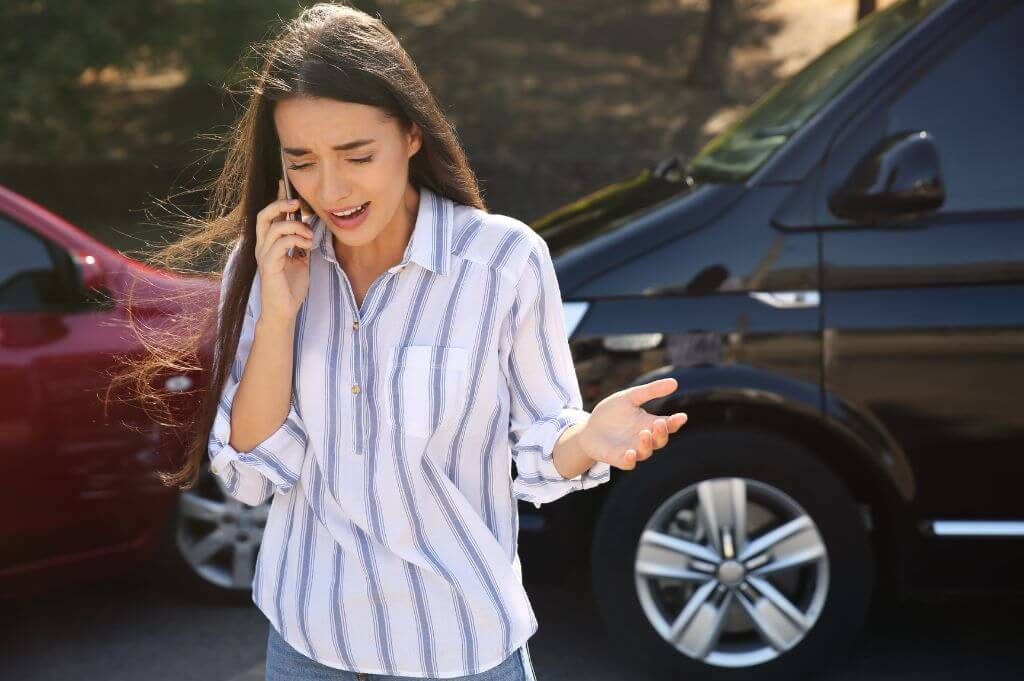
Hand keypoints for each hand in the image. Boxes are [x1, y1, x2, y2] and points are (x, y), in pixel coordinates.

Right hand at [255, 179, 313, 324]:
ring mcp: (264, 256)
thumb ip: (301, 244)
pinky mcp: (268, 266)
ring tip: (309, 236)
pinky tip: (307, 245)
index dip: (277, 199)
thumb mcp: (301, 261)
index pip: (270, 216)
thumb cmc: (291, 288)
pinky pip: (279, 244)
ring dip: (295, 226)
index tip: (285, 184)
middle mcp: (263, 247)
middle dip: (280, 205)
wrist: (284, 311)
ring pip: (273, 227)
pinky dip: (295, 239)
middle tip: (297, 205)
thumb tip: (309, 229)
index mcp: (269, 244)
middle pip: (263, 215)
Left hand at [578, 377, 687, 469]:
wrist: (588, 428)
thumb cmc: (611, 412)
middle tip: (660, 423)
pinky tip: (630, 453)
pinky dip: (631, 460)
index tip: (682, 417)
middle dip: (662, 433)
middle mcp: (644, 439)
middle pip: (660, 440)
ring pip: (646, 452)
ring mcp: (632, 450)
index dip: (676, 422)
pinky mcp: (618, 458)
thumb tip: (675, 382)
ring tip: (644, 433)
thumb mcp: (630, 397)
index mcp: (649, 424)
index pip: (668, 425)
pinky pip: (629, 464)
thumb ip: (650, 391)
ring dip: (647, 444)